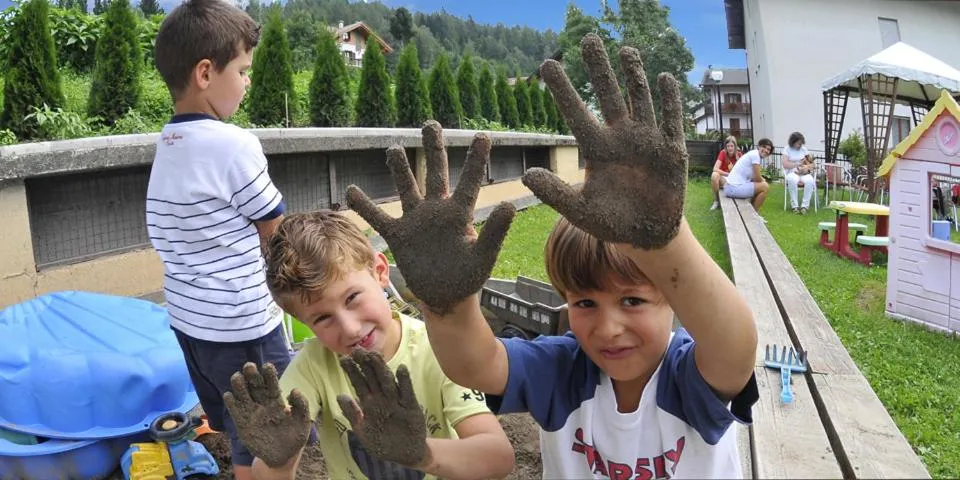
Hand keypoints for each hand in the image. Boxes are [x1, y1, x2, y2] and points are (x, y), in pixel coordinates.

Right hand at [223, 363, 311, 467]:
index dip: (269, 375)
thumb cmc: (293, 439)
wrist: (281, 458)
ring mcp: (252, 413)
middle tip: (249, 366)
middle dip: (252, 375)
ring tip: (237, 377)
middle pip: (255, 386)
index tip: (267, 366)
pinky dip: (231, 403)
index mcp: (277, 401)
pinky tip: (229, 396)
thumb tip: (294, 390)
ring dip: (239, 386)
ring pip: (243, 396)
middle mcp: (263, 404)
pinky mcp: (242, 424)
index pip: (272, 385)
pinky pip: (235, 411)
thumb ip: (301, 406)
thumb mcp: (302, 423)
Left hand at [336, 349, 430, 468]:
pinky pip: (407, 392)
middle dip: (365, 364)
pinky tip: (401, 369)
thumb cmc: (383, 442)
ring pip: (388, 382)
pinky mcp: (411, 407)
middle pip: (373, 378)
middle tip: (357, 350)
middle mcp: (382, 398)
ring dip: (382, 369)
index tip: (344, 359)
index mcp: (369, 403)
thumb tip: (340, 396)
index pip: (359, 383)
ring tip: (375, 355)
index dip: (352, 371)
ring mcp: (396, 401)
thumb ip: (352, 414)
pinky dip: (404, 381)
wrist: (405, 454)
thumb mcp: (363, 431)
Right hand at [345, 121, 515, 313]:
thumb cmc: (468, 278)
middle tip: (431, 124)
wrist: (445, 297)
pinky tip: (351, 190)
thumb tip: (509, 204)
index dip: (476, 159)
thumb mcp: (483, 256)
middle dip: (433, 148)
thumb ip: (495, 232)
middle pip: (435, 172)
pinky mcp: (399, 236)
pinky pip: (379, 217)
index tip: (483, 135)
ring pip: (406, 187)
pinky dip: (365, 206)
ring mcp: (416, 221)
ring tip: (393, 148)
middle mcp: (437, 211)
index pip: (469, 181)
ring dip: (399, 169)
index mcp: (459, 214)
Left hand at [523, 33, 687, 248]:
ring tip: (625, 50)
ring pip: (639, 99)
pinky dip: (669, 100)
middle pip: (608, 95)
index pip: (576, 113)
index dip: (563, 90)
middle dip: (599, 68)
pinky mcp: (671, 149)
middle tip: (587, 39)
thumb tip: (526, 175)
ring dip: (634, 75)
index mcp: (596, 149)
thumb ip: (555, 193)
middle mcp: (620, 137)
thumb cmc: (611, 220)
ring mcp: (647, 139)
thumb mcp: (580, 211)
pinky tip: (664, 78)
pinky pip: (671, 119)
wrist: (647, 234)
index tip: (547, 64)